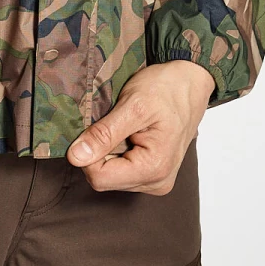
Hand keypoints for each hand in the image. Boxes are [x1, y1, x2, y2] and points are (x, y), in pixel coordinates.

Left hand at [65, 60, 214, 193]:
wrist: (189, 82)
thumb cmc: (166, 88)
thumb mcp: (133, 105)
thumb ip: (104, 134)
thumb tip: (75, 157)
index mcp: (154, 169)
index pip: (99, 177)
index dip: (87, 152)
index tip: (96, 125)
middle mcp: (156, 182)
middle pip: (105, 177)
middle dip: (100, 149)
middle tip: (114, 121)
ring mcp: (156, 179)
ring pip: (111, 173)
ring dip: (109, 148)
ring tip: (125, 124)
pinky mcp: (153, 173)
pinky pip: (121, 168)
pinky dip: (118, 149)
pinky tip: (129, 131)